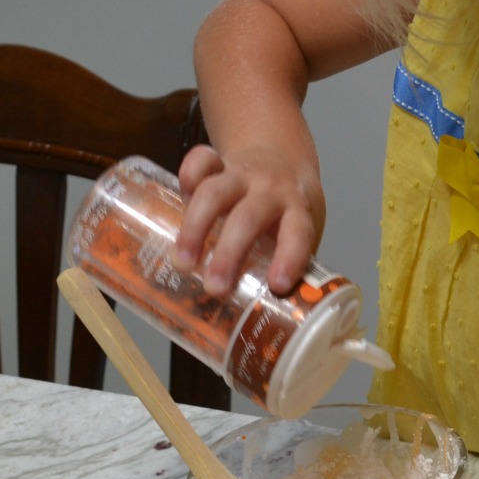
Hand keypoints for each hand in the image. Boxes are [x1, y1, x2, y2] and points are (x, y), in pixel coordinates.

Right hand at [176, 144, 324, 295]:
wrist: (282, 157)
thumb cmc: (288, 212)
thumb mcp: (299, 235)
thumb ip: (284, 267)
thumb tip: (269, 321)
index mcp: (297, 212)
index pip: (298, 233)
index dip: (290, 257)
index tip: (277, 286)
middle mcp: (270, 191)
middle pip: (248, 218)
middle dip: (228, 255)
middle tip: (214, 288)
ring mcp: (242, 174)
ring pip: (216, 193)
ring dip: (195, 227)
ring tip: (182, 263)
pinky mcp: (218, 162)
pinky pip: (201, 159)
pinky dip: (188, 174)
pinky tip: (179, 198)